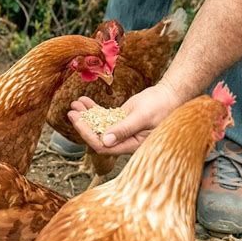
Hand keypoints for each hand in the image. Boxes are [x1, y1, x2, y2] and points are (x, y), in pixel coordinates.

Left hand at [67, 83, 181, 155]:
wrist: (170, 95)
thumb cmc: (162, 106)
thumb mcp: (142, 117)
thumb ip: (124, 129)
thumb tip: (105, 141)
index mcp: (130, 145)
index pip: (103, 146)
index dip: (88, 135)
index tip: (77, 121)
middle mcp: (124, 141)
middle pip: (97, 136)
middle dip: (83, 124)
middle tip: (71, 112)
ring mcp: (121, 130)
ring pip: (98, 125)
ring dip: (85, 115)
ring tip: (74, 104)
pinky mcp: (120, 120)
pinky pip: (103, 117)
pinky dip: (93, 109)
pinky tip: (83, 101)